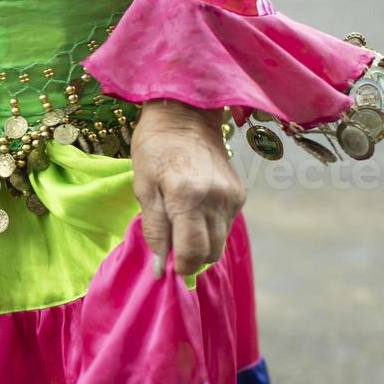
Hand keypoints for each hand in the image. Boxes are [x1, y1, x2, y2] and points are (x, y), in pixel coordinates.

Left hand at [131, 99, 245, 276]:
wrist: (185, 114)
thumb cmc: (154, 149)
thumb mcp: (143, 189)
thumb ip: (154, 230)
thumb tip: (161, 269)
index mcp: (188, 197)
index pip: (193, 253)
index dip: (179, 266)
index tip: (166, 264)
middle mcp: (217, 199)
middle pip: (211, 253)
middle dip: (190, 257)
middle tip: (170, 242)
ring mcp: (233, 197)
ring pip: (221, 242)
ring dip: (201, 243)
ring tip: (180, 221)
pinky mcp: (240, 194)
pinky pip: (226, 226)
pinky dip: (210, 228)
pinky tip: (194, 210)